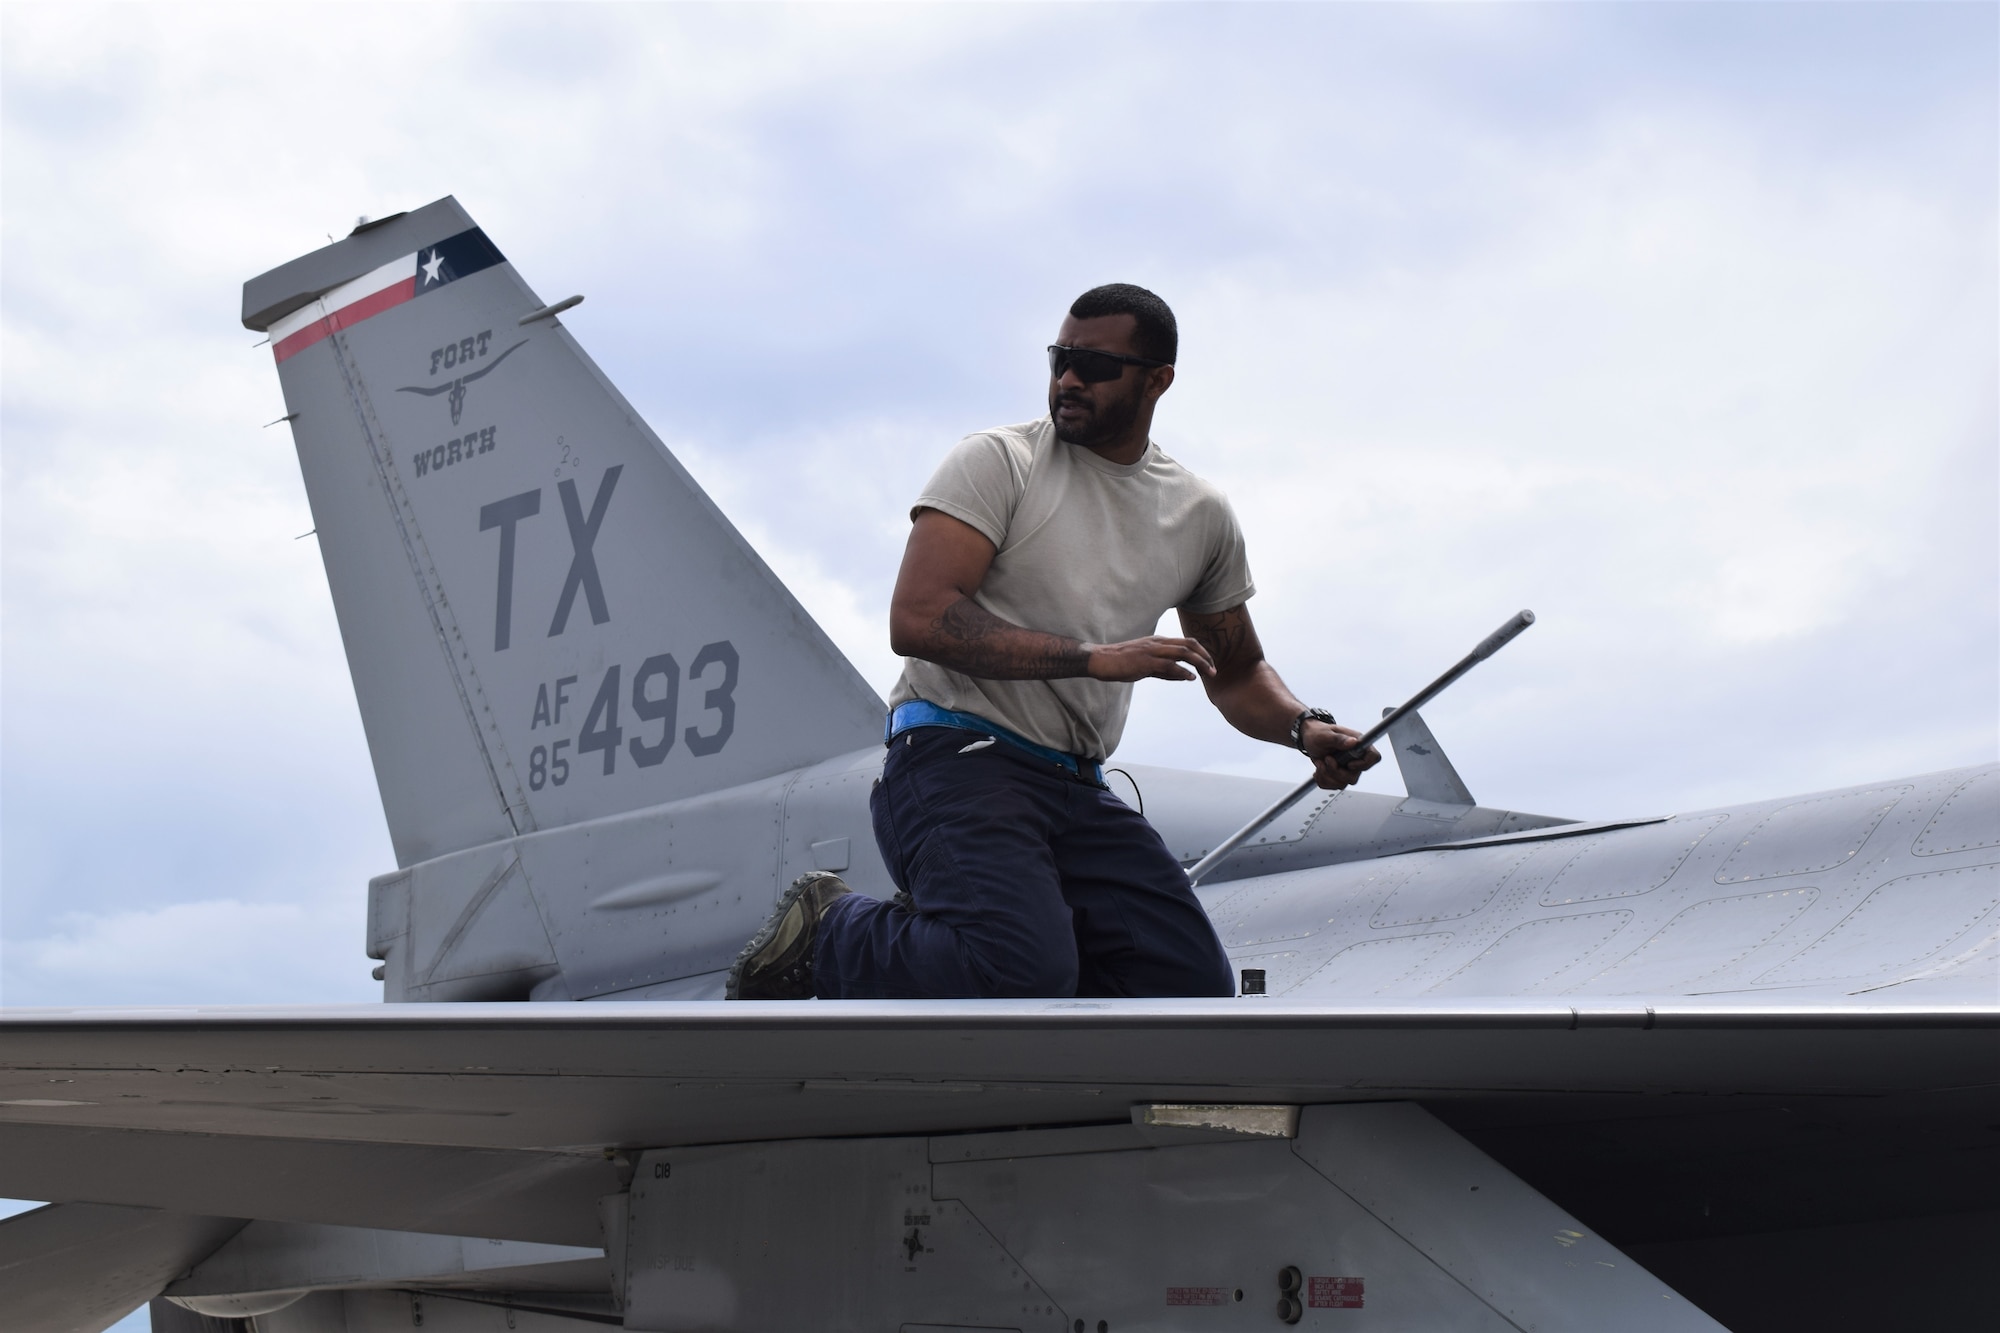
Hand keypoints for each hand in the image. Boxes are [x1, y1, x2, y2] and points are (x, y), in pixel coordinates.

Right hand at [1085, 636, 1217, 682]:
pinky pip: (1169, 665)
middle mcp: (1157, 643)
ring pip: (1183, 652)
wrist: (1100, 660)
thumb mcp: (1146, 666)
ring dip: (1200, 663)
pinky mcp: (1145, 661)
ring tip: (1209, 673)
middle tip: (1214, 670)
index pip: (1186, 642)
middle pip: (1189, 644)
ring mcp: (1152, 651)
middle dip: (1205, 656)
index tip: (1210, 664)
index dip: (1201, 652)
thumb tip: (1185, 676)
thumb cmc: (1121, 663)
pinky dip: (1182, 671)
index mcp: (1158, 642)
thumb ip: (1165, 670)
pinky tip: (1190, 677)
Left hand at [1303, 720, 1379, 789]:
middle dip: (1336, 772)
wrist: (1309, 739)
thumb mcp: (1326, 734)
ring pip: (1344, 783)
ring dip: (1327, 776)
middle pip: (1355, 776)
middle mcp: (1355, 757)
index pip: (1373, 757)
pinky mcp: (1339, 775)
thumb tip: (1353, 742)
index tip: (1349, 764)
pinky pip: (1334, 785)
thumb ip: (1339, 739)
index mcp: (1357, 744)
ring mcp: (1348, 768)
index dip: (1363, 764)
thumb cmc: (1318, 732)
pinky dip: (1323, 780)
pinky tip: (1319, 769)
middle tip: (1327, 759)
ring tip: (1320, 763)